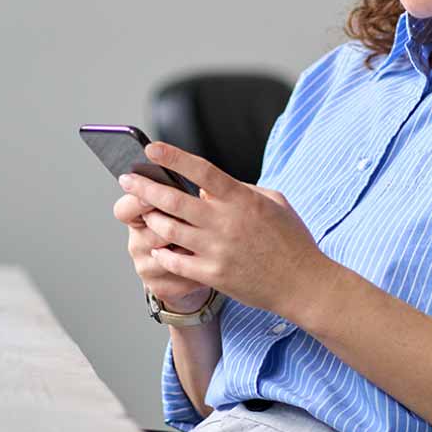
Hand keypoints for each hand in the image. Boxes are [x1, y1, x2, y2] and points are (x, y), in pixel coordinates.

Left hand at [116, 142, 328, 318]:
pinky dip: (163, 251)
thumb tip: (210, 184)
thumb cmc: (291, 240)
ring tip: (144, 213)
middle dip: (145, 186)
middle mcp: (226, 222)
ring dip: (151, 219)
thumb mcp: (275, 202)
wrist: (303, 284)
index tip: (150, 148)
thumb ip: (242, 189)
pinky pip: (176, 261)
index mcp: (242, 199)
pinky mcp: (214, 275)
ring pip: (169, 229)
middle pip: (174, 200)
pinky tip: (157, 246)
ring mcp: (217, 250)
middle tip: (127, 178)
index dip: (173, 157)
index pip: (201, 170)